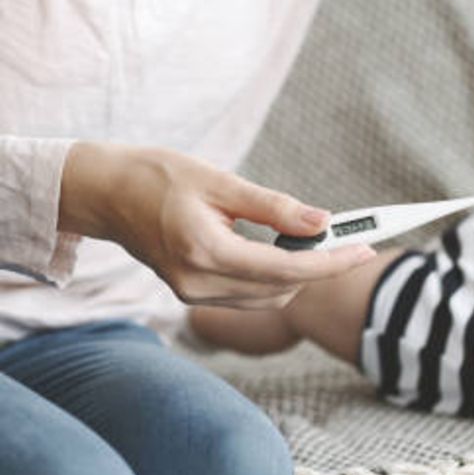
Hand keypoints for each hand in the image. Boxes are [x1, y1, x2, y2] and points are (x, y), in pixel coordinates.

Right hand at [59, 142, 375, 308]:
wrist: (105, 193)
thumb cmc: (157, 176)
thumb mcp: (220, 181)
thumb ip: (274, 206)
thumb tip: (323, 221)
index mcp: (205, 252)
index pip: (286, 270)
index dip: (332, 262)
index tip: (367, 249)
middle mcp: (199, 283)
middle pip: (283, 290)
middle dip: (321, 268)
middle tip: (350, 238)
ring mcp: (193, 294)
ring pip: (269, 298)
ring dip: (300, 275)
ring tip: (318, 242)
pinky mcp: (193, 294)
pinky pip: (250, 295)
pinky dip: (275, 278)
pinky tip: (285, 252)